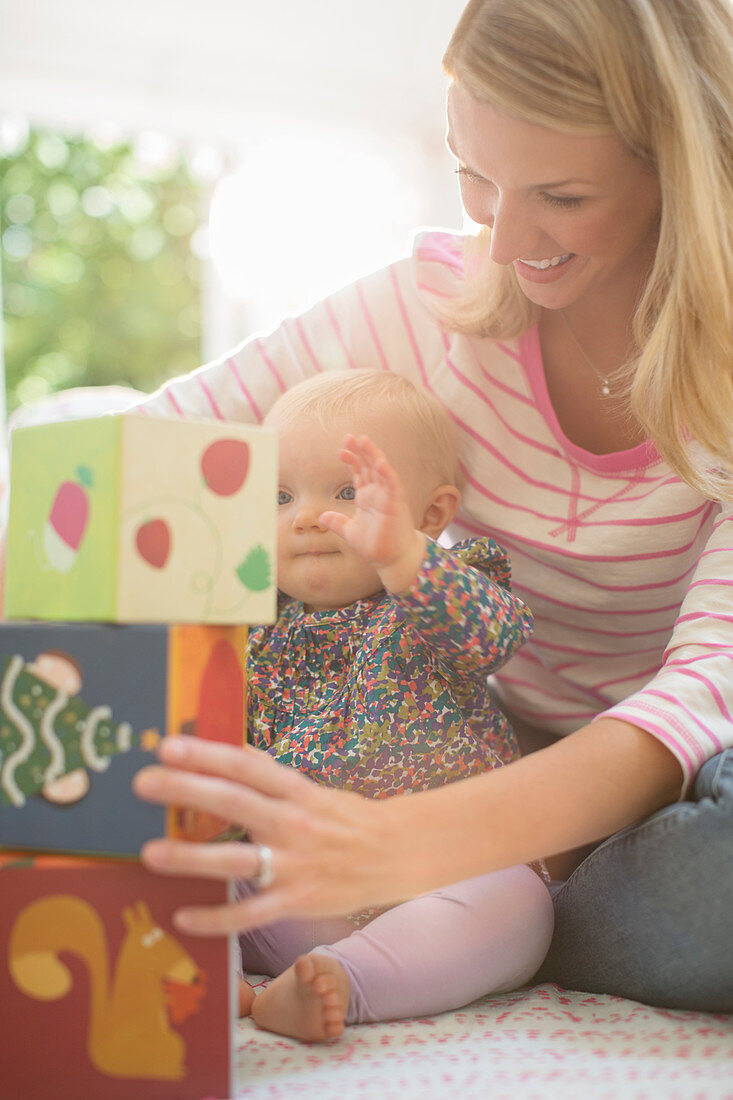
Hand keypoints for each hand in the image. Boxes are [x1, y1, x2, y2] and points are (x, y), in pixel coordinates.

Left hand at [134, 737, 407, 935]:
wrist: (393, 855)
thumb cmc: (347, 818)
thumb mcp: (313, 788)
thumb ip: (271, 774)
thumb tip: (235, 749)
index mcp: (296, 790)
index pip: (245, 766)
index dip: (207, 754)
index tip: (168, 746)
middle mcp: (292, 823)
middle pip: (234, 804)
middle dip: (186, 791)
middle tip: (144, 782)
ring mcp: (294, 864)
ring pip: (237, 861)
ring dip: (192, 857)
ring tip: (151, 852)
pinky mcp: (296, 901)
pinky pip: (250, 914)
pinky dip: (217, 918)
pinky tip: (183, 918)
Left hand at [320, 434, 424, 591]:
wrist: (392, 560)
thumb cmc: (376, 546)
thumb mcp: (350, 532)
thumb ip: (337, 523)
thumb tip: (321, 517)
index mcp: (367, 497)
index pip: (359, 473)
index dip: (351, 460)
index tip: (340, 450)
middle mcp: (378, 494)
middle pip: (369, 466)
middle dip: (360, 451)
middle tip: (350, 436)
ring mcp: (387, 497)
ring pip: (381, 470)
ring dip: (373, 455)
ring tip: (364, 440)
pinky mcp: (395, 505)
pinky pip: (392, 485)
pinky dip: (387, 473)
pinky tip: (379, 462)